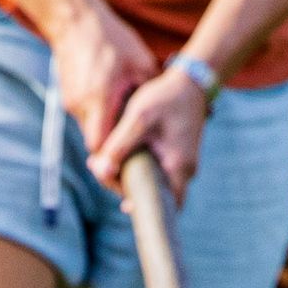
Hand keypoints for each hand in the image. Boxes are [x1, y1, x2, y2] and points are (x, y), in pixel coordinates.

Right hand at [50, 0, 156, 152]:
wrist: (74, 20)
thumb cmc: (111, 39)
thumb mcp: (140, 63)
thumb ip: (150, 92)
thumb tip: (169, 113)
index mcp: (99, 101)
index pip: (102, 147)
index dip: (115, 159)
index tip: (132, 164)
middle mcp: (80, 106)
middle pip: (96, 143)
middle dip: (114, 148)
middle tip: (135, 151)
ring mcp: (70, 102)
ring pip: (90, 129)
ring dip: (107, 130)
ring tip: (126, 125)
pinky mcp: (67, 96)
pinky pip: (85, 115)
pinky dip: (99, 116)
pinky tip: (112, 105)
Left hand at [85, 63, 211, 198]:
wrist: (190, 81)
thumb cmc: (165, 98)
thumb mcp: (138, 119)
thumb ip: (119, 146)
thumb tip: (102, 172)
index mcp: (178, 167)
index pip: (160, 205)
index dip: (135, 204)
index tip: (111, 185)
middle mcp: (185, 171)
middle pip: (153, 196)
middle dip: (123, 186)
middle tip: (97, 166)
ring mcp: (183, 164)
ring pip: (153, 183)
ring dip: (128, 175)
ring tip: (101, 158)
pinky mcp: (178, 156)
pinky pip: (156, 171)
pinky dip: (137, 166)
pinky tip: (117, 152)